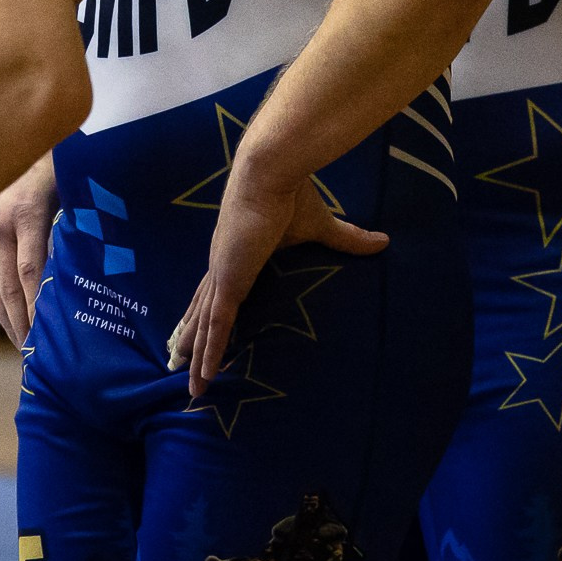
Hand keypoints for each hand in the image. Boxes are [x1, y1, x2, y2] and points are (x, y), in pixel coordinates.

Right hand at [0, 159, 58, 348]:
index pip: (30, 272)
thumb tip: (85, 276)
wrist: (8, 140)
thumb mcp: (67, 191)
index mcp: (25, 212)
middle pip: (8, 288)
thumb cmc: (54, 167)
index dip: (39, 308)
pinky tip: (6, 319)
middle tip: (38, 354)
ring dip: (6, 320)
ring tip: (23, 344)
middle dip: (23, 325)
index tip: (50, 337)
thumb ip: (71, 229)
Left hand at [167, 165, 385, 401]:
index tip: (196, 327)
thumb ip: (347, 239)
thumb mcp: (321, 226)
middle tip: (178, 363)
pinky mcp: (229, 282)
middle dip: (192, 339)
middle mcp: (223, 267)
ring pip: (205, 327)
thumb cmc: (291, 195)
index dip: (206, 311)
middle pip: (202, 313)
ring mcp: (223, 277)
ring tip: (190, 386)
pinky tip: (204, 375)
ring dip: (197, 357)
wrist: (271, 174)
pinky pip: (217, 326)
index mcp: (237, 253)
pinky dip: (211, 351)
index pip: (217, 290)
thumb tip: (383, 241)